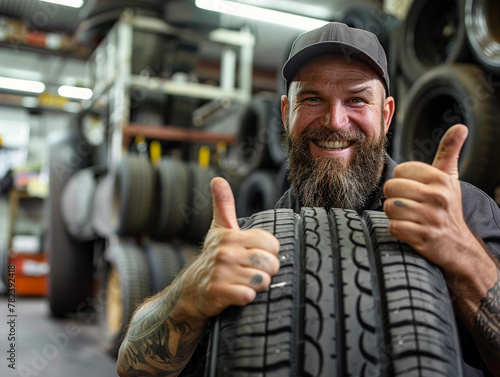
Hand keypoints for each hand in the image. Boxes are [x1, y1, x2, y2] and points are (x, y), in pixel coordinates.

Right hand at [178, 177, 279, 319]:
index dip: (269, 252)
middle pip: (271, 263)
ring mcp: (221, 273)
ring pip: (262, 280)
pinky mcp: (219, 292)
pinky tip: (238, 293)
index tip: (256, 255)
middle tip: (253, 271)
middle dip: (267, 271)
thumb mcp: (219, 229)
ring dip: (258, 285)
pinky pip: (249, 295)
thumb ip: (224, 205)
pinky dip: (247, 297)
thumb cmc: (212, 257)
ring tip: (246, 282)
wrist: (191, 290)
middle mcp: (226, 252)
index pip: (272, 243)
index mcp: (231, 236)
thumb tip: (218, 179)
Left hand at [383, 124, 478, 272]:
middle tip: (407, 204)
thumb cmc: (447, 208)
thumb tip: (460, 127)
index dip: (401, 180)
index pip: (400, 170)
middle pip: (391, 188)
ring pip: (389, 207)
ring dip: (394, 214)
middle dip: (394, 197)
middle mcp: (437, 197)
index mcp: (441, 179)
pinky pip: (393, 226)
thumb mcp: (450, 178)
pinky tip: (408, 229)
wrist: (458, 245)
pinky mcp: (423, 237)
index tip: (412, 189)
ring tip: (407, 217)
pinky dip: (397, 229)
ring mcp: (430, 218)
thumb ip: (449, 152)